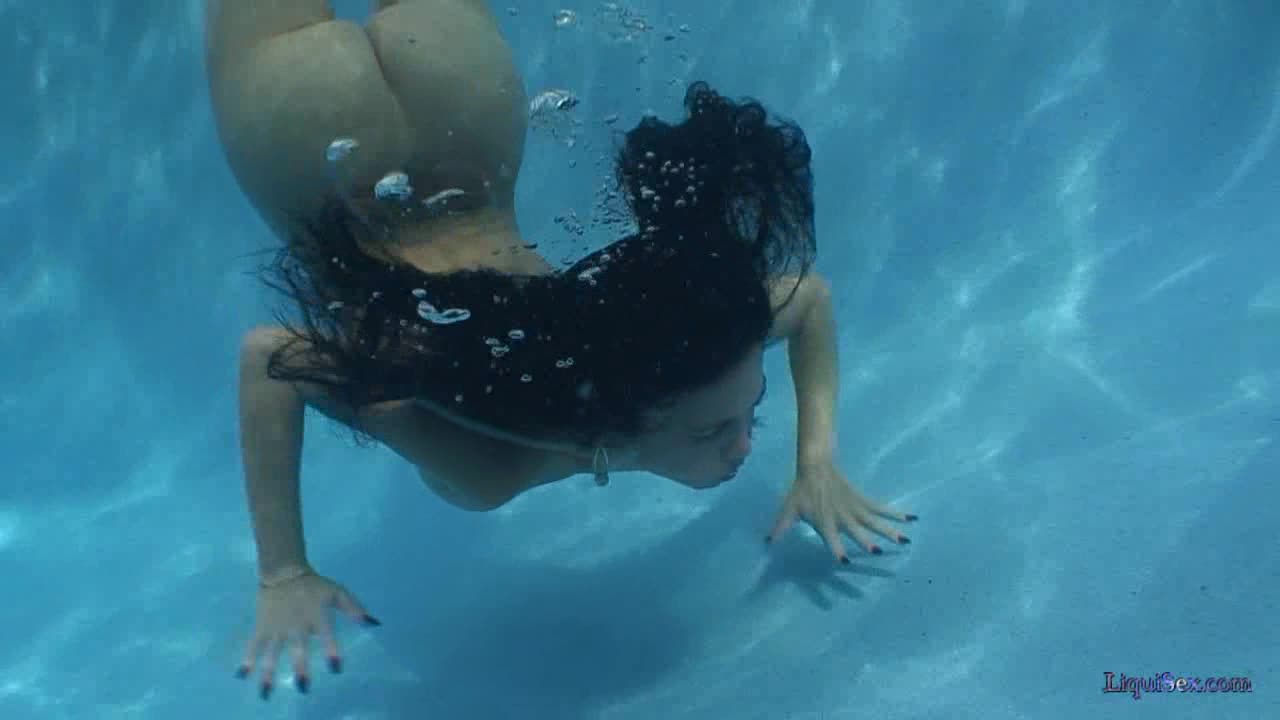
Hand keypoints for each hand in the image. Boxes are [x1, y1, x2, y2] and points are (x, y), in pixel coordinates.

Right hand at [234, 567, 380, 698]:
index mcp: (316, 614)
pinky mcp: (262, 627)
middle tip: (303, 687)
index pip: (326, 634)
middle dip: (300, 666)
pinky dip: (247, 659)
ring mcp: (277, 626)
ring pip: (272, 651)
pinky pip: (253, 644)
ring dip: (268, 672)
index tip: (336, 668)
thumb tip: (374, 624)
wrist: (283, 571)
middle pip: (297, 647)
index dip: (331, 649)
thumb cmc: (314, 586)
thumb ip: (354, 608)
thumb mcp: (337, 592)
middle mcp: (296, 623)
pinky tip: (242, 676)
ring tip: (267, 693)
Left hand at [766, 460, 916, 562]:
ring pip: (875, 521)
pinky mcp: (862, 500)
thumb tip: (767, 543)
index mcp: (824, 522)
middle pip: (857, 531)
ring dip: (890, 530)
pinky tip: (911, 518)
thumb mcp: (788, 509)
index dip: (837, 549)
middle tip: (879, 552)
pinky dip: (896, 513)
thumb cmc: (801, 491)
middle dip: (867, 541)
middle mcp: (842, 516)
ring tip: (904, 541)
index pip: (831, 539)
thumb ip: (781, 527)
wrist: (815, 465)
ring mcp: (855, 508)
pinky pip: (881, 508)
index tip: (845, 561)